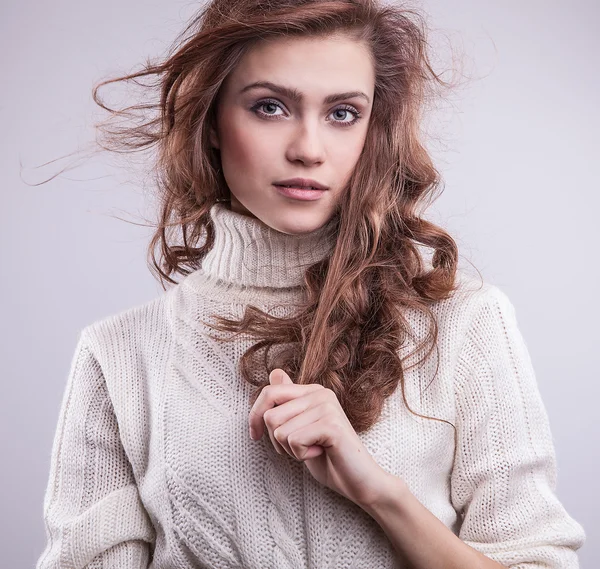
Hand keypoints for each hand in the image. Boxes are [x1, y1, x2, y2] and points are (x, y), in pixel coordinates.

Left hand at [248, 368, 390, 507]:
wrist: (359, 480)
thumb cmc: (328, 457)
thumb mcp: (300, 429)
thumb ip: (287, 404)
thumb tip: (274, 372)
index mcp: (312, 391)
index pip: (269, 392)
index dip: (254, 416)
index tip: (255, 436)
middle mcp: (320, 393)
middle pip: (270, 416)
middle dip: (277, 441)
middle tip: (300, 448)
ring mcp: (327, 406)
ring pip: (280, 431)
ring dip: (291, 450)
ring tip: (313, 450)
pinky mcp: (331, 424)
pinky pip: (294, 440)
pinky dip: (301, 455)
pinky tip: (321, 453)